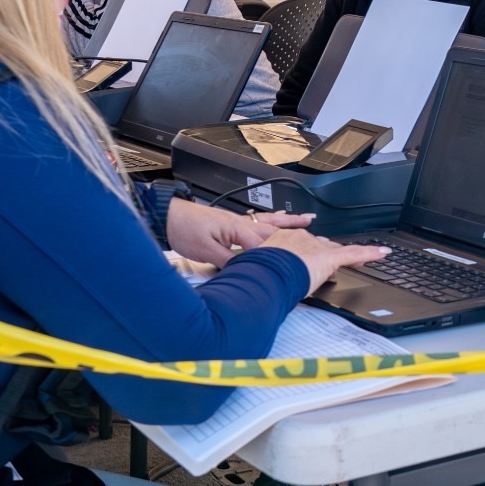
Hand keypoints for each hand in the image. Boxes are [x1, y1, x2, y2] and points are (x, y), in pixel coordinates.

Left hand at [165, 200, 314, 266]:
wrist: (168, 216)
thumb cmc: (183, 229)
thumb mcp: (206, 251)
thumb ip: (230, 260)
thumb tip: (248, 269)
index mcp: (238, 229)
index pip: (267, 246)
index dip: (284, 255)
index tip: (300, 261)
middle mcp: (242, 223)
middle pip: (276, 230)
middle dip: (297, 232)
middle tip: (316, 232)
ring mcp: (238, 221)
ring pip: (270, 222)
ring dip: (290, 222)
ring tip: (307, 220)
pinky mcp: (232, 222)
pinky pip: (258, 220)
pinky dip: (272, 218)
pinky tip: (278, 218)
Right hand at [257, 229, 389, 294]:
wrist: (264, 274)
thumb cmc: (257, 276)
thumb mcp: (260, 273)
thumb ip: (266, 275)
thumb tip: (262, 289)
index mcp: (283, 240)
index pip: (301, 244)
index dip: (308, 252)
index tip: (309, 257)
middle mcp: (301, 239)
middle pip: (322, 246)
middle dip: (329, 254)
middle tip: (335, 262)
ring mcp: (316, 247)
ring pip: (339, 250)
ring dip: (353, 255)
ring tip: (365, 258)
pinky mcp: (330, 257)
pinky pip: (355, 253)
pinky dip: (370, 253)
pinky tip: (383, 253)